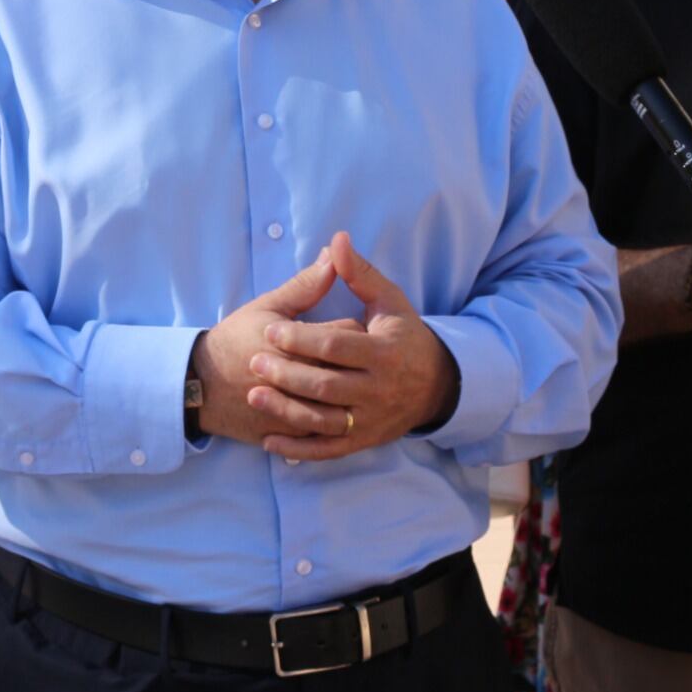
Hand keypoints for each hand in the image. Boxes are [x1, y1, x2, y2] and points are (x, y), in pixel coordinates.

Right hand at [191, 252, 345, 445]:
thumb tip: (333, 257)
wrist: (201, 385)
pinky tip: (336, 407)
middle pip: (353, 369)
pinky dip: (335, 421)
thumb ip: (305, 285)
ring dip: (349, 392)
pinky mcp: (292, 433)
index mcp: (298, 345)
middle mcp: (301, 381)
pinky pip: (326, 433)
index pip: (349, 333)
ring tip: (343, 378)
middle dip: (357, 361)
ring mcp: (297, 412)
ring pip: (344, 404)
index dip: (353, 328)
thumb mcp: (267, 307)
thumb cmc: (235, 340)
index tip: (348, 328)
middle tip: (352, 355)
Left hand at [250, 232, 455, 461]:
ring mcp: (370, 419)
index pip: (335, 346)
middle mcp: (378, 390)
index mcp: (383, 352)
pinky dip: (299, 450)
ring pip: (324, 420)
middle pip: (326, 385)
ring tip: (255, 395)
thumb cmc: (405, 336)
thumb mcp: (389, 301)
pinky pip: (328, 449)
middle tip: (254, 362)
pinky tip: (270, 442)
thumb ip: (359, 273)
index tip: (271, 330)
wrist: (437, 385)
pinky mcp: (363, 440)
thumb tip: (336, 240)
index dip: (301, 339)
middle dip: (288, 375)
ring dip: (287, 412)